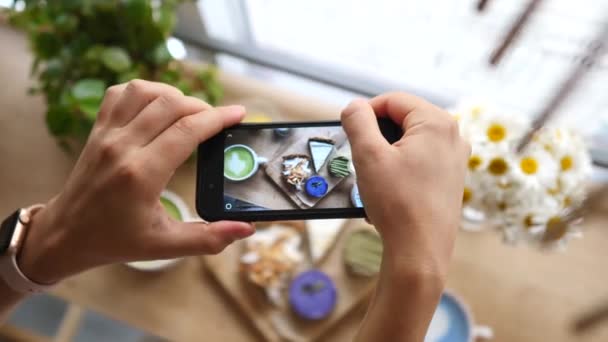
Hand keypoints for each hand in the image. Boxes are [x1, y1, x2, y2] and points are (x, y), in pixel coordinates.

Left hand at [18, 80, 254, 283]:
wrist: (66, 234)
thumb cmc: (115, 240)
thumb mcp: (165, 245)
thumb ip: (208, 238)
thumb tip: (246, 229)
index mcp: (141, 175)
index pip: (187, 131)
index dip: (218, 118)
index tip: (238, 114)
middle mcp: (122, 148)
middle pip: (170, 105)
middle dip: (202, 107)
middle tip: (218, 120)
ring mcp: (106, 134)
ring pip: (145, 91)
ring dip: (173, 95)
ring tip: (189, 112)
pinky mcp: (97, 129)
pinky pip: (120, 93)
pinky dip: (144, 91)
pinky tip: (158, 106)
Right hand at [342, 93, 469, 281]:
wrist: (420, 251)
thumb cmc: (397, 204)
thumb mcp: (368, 156)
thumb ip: (358, 122)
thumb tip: (354, 106)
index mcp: (436, 122)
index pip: (393, 100)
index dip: (366, 112)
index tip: (350, 132)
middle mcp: (453, 135)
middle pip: (404, 118)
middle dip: (378, 134)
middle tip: (361, 157)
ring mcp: (455, 158)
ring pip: (410, 140)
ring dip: (387, 152)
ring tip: (374, 177)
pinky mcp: (451, 178)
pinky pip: (420, 159)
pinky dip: (400, 166)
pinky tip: (389, 189)